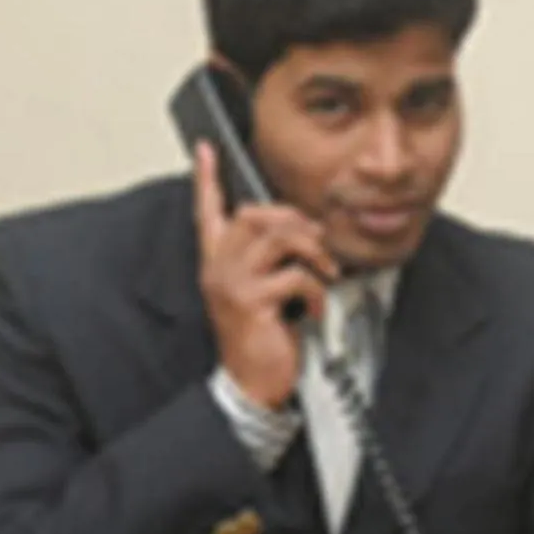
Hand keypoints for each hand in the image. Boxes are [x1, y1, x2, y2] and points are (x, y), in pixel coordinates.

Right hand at [193, 140, 337, 408]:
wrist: (251, 384)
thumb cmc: (261, 339)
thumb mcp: (263, 293)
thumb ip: (271, 262)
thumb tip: (305, 233)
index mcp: (219, 263)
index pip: (208, 212)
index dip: (207, 179)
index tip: (207, 148)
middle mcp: (219, 268)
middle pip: (254, 214)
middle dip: (295, 221)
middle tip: (318, 243)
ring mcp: (233, 284)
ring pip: (276, 236)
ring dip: (312, 250)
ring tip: (326, 271)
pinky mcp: (251, 302)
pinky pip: (294, 275)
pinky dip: (316, 289)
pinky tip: (316, 307)